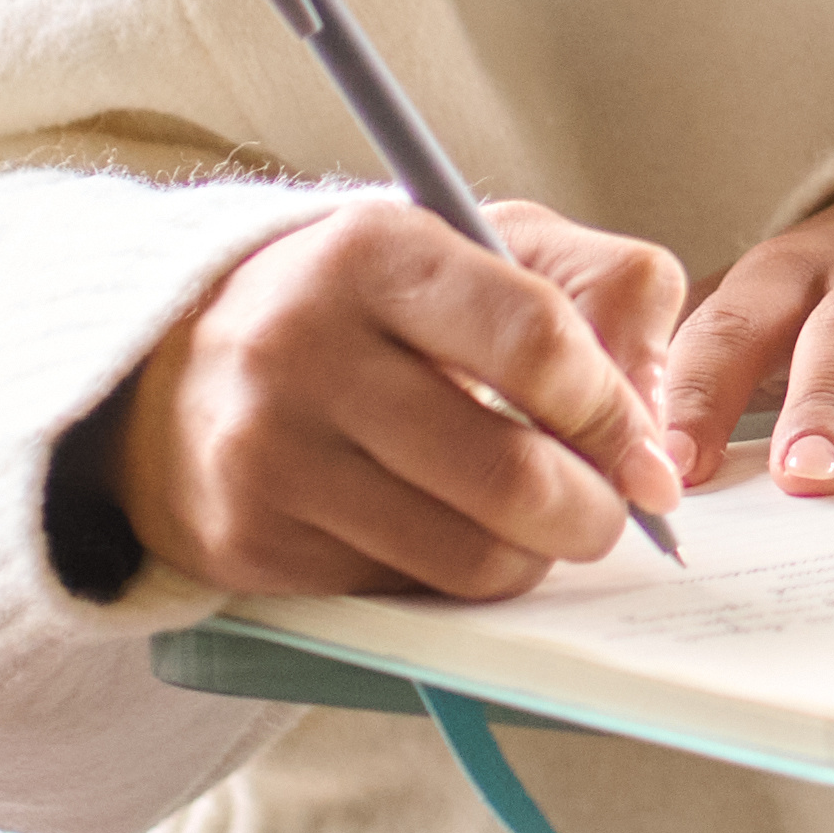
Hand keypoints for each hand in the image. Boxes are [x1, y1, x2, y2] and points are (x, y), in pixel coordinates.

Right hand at [111, 196, 687, 600]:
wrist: (178, 366)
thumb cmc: (362, 303)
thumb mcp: (480, 242)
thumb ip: (599, 286)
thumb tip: (655, 407)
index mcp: (376, 252)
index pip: (537, 341)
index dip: (615, 413)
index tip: (647, 454)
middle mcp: (306, 350)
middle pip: (509, 471)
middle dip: (593, 511)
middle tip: (610, 511)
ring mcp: (270, 454)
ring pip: (465, 554)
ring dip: (532, 557)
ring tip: (537, 525)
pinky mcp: (249, 542)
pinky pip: (402, 590)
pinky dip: (453, 578)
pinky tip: (448, 533)